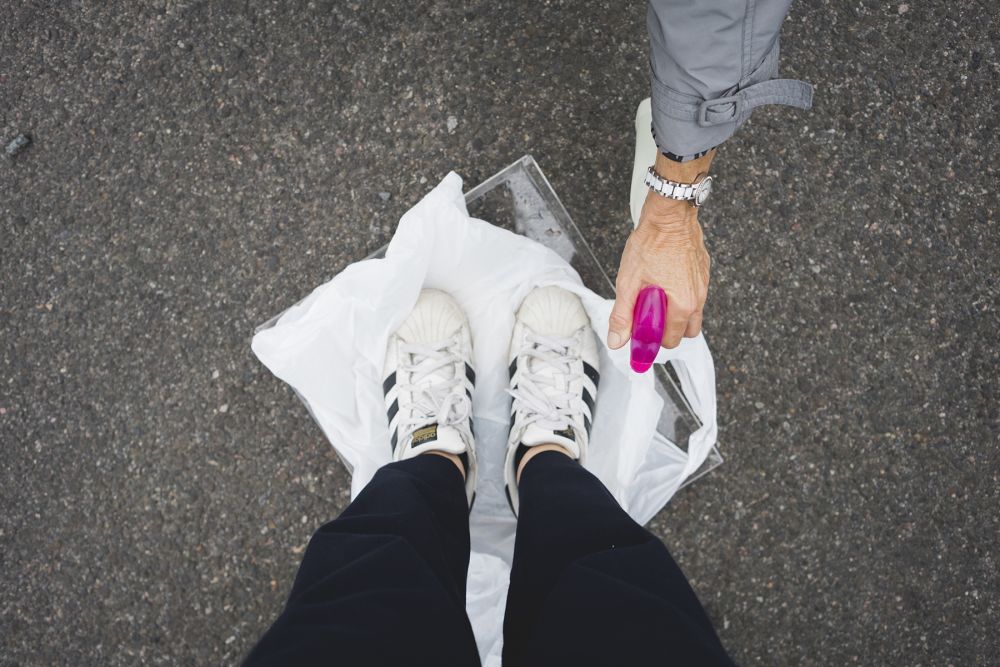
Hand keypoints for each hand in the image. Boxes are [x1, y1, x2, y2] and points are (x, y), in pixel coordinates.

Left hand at [608, 152, 713, 350]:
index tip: (638, 333)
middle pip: (685, 331)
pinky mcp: (703, 271)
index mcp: (682, 304)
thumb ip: (623, 315)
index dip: (652, 340)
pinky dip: (680, 296)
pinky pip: (694, 294)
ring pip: (692, 313)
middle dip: (666, 330)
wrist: (670, 214)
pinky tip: (663, 282)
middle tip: (647, 316)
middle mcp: (698, 297)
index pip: (671, 340)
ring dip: (674, 314)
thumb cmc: (651, 243)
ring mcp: (702, 284)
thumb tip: (617, 341)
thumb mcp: (629, 282)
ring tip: (654, 298)